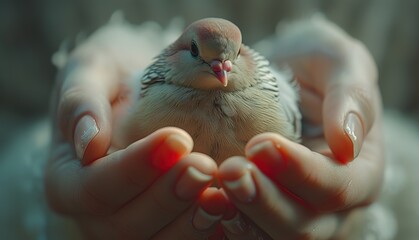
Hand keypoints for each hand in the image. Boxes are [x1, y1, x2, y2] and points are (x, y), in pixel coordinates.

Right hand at [45, 23, 222, 238]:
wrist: (135, 90)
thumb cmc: (112, 78)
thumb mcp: (89, 70)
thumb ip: (80, 101)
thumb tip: (88, 143)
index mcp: (68, 179)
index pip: (95, 187)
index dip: (136, 169)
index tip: (178, 138)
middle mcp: (94, 214)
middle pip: (127, 224)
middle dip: (169, 197)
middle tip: (205, 166)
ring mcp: (129, 225)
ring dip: (192, 222)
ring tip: (225, 194)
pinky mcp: (161, 225)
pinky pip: (181, 236)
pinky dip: (207, 229)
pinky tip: (231, 206)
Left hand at [218, 17, 382, 238]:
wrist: (288, 80)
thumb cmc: (316, 69)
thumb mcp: (341, 62)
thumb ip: (353, 96)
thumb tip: (347, 144)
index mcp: (361, 172)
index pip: (338, 187)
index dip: (300, 172)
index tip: (260, 144)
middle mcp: (334, 206)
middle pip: (305, 225)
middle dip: (264, 201)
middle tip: (230, 170)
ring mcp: (298, 215)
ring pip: (272, 237)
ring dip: (241, 217)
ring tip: (211, 189)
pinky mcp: (265, 215)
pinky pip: (247, 232)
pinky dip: (224, 222)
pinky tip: (203, 202)